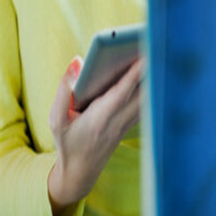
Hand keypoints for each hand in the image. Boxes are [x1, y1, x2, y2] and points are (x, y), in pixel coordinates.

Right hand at [47, 55, 144, 215]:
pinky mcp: (132, 122)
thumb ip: (63, 89)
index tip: (145, 54)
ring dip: (154, 76)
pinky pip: (147, 102)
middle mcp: (118, 120)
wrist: (80, 173)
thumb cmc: (67, 141)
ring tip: (160, 50)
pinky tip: (157, 69)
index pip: (121, 92)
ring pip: (148, 97)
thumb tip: (77, 61)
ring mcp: (128, 123)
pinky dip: (153, 86)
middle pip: (141, 92)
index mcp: (99, 119)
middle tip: (159, 43)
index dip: (134, 74)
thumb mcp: (56, 119)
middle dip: (151, 70)